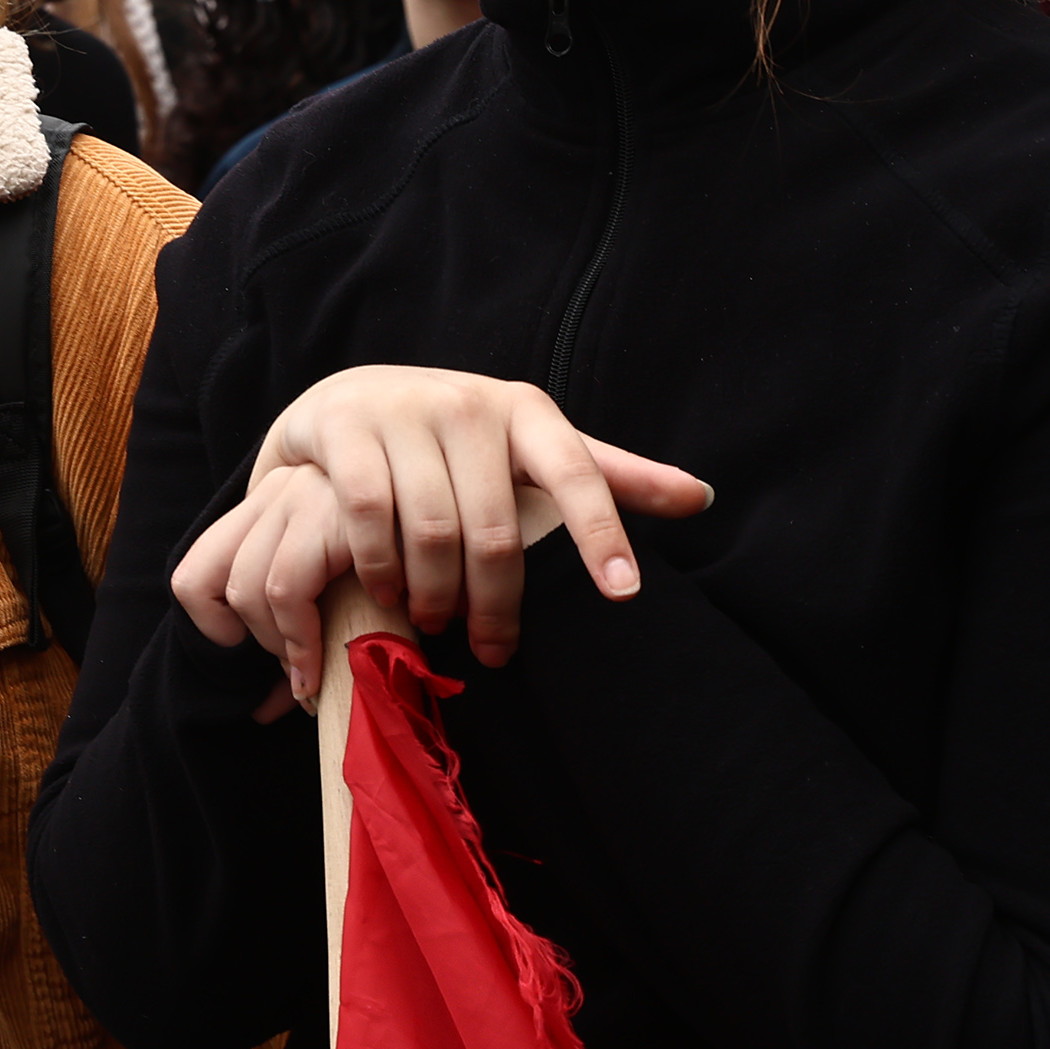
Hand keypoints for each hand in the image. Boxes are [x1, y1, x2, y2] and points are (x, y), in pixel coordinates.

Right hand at [170, 367, 710, 705]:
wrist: (351, 399)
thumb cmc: (458, 439)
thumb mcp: (532, 449)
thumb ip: (609, 475)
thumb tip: (703, 498)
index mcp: (526, 410)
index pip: (578, 473)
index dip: (602, 532)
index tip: (624, 594)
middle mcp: (468, 403)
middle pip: (496, 527)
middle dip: (496, 602)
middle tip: (492, 649)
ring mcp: (403, 410)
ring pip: (433, 528)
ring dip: (436, 593)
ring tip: (435, 623)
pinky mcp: (346, 427)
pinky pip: (372, 512)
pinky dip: (381, 564)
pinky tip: (386, 592)